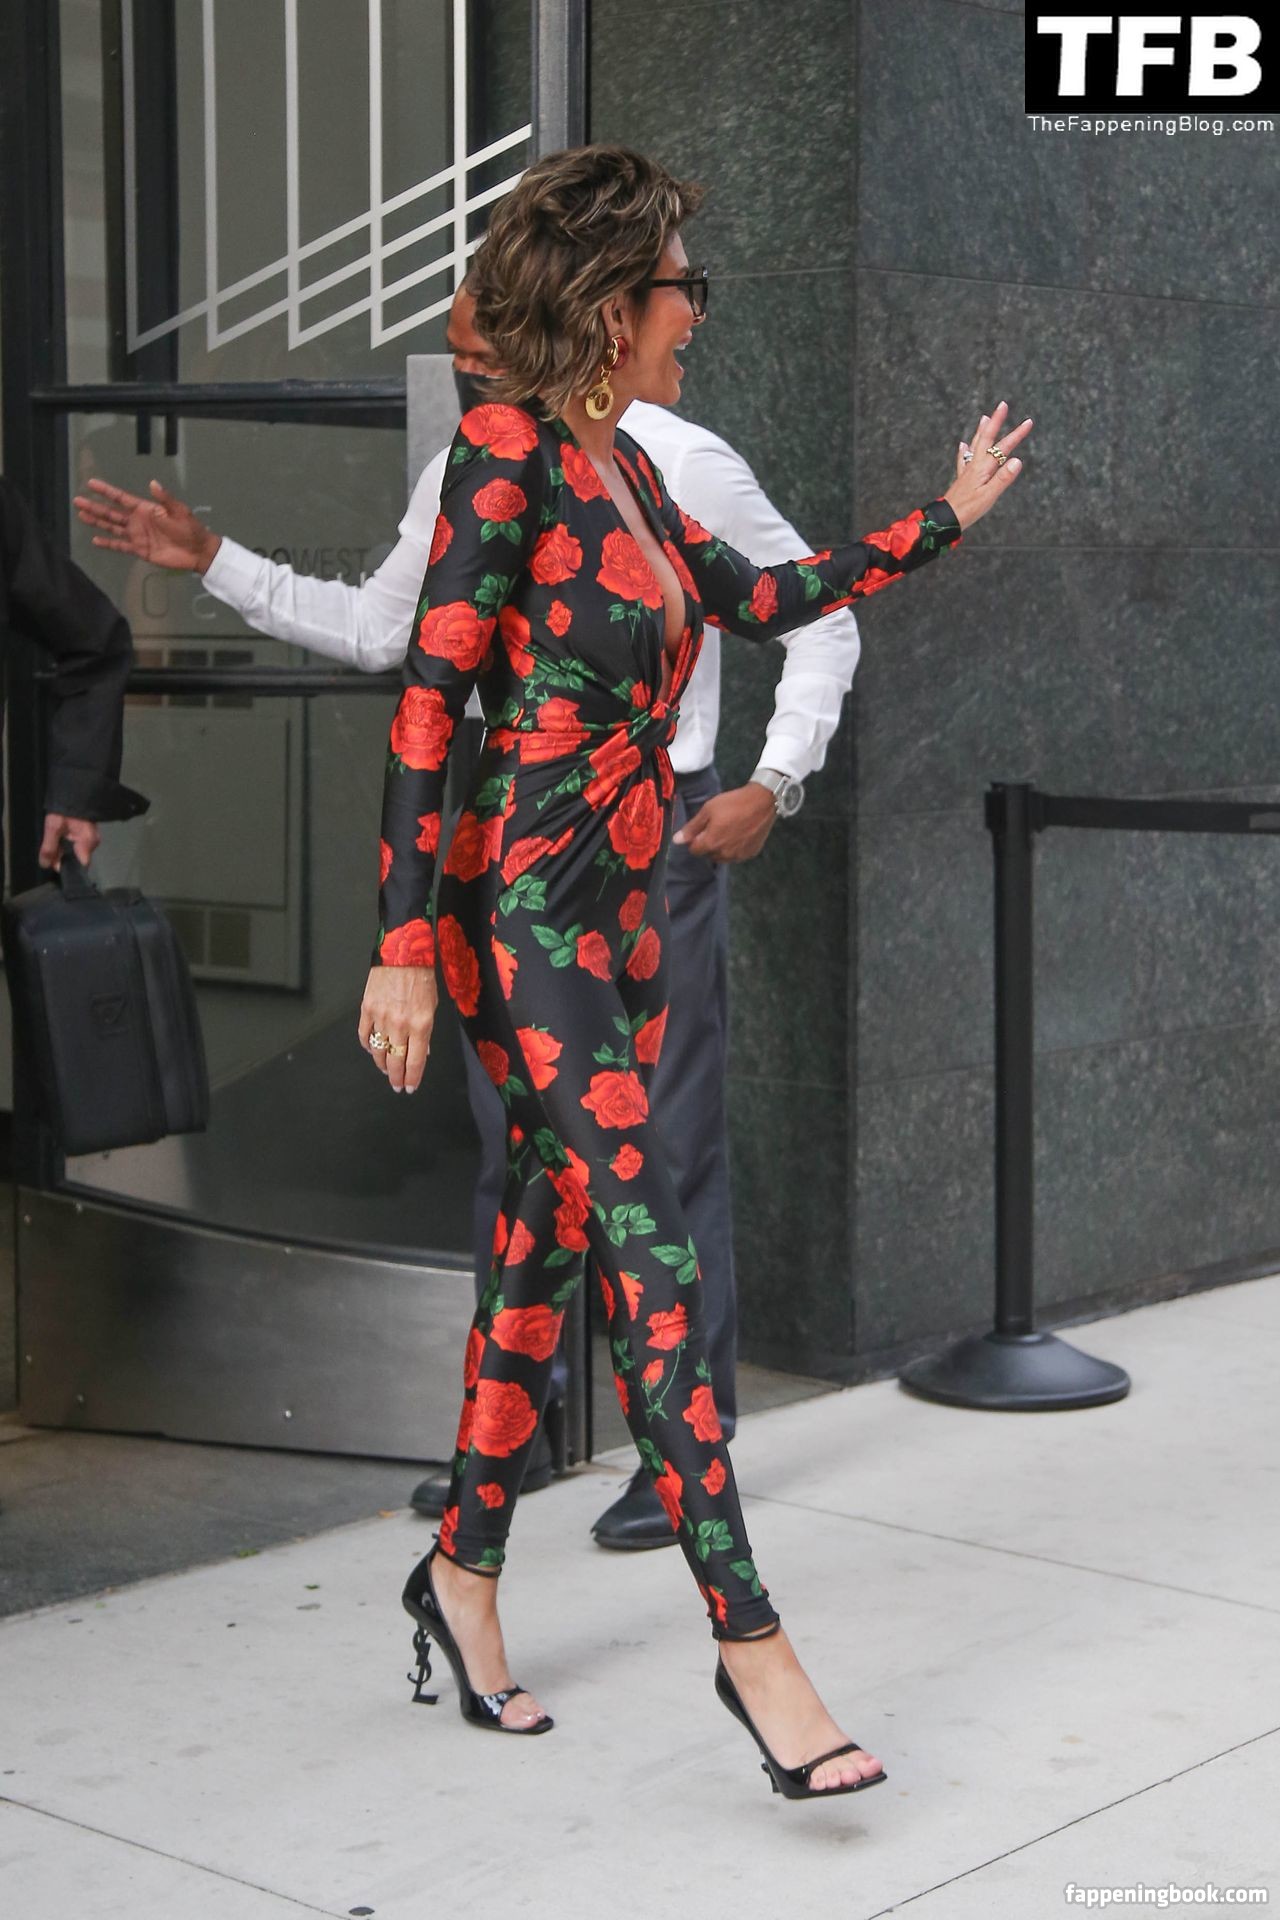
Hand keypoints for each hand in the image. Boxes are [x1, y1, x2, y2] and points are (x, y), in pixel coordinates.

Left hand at [39, 814, 98, 870]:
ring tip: (53, 842)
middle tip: (49, 851)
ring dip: (63, 851)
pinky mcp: (88, 834)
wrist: (74, 791)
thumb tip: (45, 865)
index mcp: (87, 843)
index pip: (79, 866)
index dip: (65, 866)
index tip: (53, 863)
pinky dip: (67, 844)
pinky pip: (77, 845)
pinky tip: (59, 838)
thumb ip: (49, 847)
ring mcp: (92, 839)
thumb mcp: (53, 827)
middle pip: (76, 860)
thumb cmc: (65, 808)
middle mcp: (93, 843)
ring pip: (75, 853)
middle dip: (62, 858)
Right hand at [73, 477, 221, 573]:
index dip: (106, 491)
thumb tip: (153, 483)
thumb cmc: (190, 528)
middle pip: (111, 512)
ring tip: (81, 516)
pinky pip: (120, 546)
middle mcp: (137, 521)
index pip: (121, 498)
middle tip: (77, 501)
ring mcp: (137, 535)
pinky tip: (95, 540)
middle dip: (95, 506)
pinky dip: (108, 544)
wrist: (197, 551)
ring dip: (97, 522)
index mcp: (145, 509)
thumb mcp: (179, 510)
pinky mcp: (140, 550)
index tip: (91, 483)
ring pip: (112, 527)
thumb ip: (164, 499)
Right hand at [357, 965, 437, 1093]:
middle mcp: (400, 1024)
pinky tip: (372, 1050)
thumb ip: (426, 1032)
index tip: (410, 1087)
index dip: (412, 1079)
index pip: (415, 1062)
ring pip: (378, 1052)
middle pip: (395, 1061)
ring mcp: (381, 1017)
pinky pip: (365, 1035)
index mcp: (421, 1024)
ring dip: (382, 1065)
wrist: (402, 953)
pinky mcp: (367, 1009)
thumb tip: (423, 1052)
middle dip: (397, 1078)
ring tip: (386, 1070)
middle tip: (397, 1086)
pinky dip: (368, 1046)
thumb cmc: (421, 977)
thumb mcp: (432, 1006)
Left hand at [674, 784, 775, 862]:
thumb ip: (692, 828)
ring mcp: (739, 856)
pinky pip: (737, 855)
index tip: (702, 828)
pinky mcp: (750, 854)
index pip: (694, 850)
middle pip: (708, 854)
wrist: (762, 802)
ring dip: (721, 848)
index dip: (695, 839)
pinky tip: (740, 834)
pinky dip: (735, 848)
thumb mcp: (708, 810)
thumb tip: (676, 841)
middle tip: (717, 826)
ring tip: (728, 830)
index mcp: (711, 843)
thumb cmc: (733, 803)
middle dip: (709, 844)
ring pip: (723, 857)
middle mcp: (724, 854)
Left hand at [942, 401, 1032, 531]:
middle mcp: (975, 465)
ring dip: (981, 430)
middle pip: (986, 438)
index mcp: (983, 468)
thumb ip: (1003, 478)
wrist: (946, 520)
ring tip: (985, 417)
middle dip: (996, 421)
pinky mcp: (962, 479)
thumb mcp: (989, 496)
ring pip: (975, 445)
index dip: (1016, 434)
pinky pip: (963, 460)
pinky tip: (963, 445)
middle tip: (1003, 405)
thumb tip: (1017, 460)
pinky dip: (965, 450)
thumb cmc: (968, 510)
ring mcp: (967, 471)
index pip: (1003, 447)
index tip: (1028, 422)